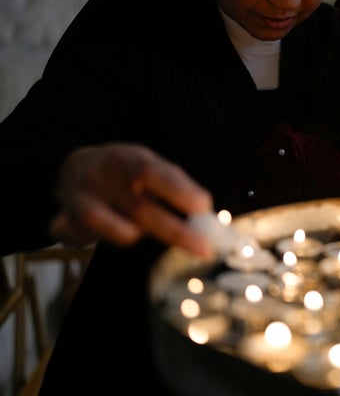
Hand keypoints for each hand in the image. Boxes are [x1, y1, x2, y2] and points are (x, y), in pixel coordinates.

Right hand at [50, 143, 213, 256]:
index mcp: (126, 158)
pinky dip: (113, 239)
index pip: (153, 172)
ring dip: (140, 234)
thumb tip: (205, 212)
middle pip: (141, 209)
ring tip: (140, 226)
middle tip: (204, 248)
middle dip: (176, 232)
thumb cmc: (126, 173)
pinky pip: (101, 243)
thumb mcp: (150, 165)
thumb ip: (177, 185)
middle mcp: (101, 177)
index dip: (178, 190)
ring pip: (121, 231)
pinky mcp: (66, 222)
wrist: (75, 168)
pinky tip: (113, 229)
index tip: (204, 207)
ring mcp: (80, 200)